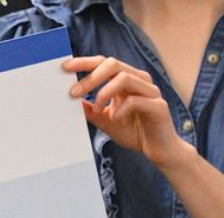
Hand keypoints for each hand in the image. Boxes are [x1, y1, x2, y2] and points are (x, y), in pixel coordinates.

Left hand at [64, 56, 191, 169]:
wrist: (157, 150)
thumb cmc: (133, 132)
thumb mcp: (106, 121)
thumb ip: (91, 111)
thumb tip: (73, 101)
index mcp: (126, 80)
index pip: (104, 63)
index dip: (85, 62)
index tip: (65, 67)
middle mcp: (139, 80)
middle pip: (113, 64)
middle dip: (91, 77)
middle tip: (73, 92)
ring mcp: (150, 91)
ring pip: (124, 78)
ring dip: (104, 93)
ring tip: (97, 109)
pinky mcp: (158, 105)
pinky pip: (136, 100)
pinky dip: (121, 110)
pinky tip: (117, 120)